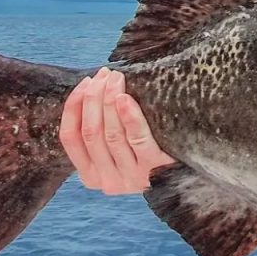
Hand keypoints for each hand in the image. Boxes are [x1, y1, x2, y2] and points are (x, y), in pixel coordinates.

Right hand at [59, 67, 176, 194]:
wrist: (186, 177)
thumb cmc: (148, 154)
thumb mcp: (118, 152)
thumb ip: (102, 132)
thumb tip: (92, 91)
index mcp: (90, 176)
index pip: (70, 138)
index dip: (74, 106)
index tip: (85, 82)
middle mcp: (107, 181)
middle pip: (91, 132)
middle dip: (94, 98)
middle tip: (104, 75)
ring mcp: (131, 178)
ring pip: (112, 134)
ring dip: (110, 100)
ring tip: (116, 78)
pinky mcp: (154, 169)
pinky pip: (137, 139)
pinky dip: (129, 116)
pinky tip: (125, 97)